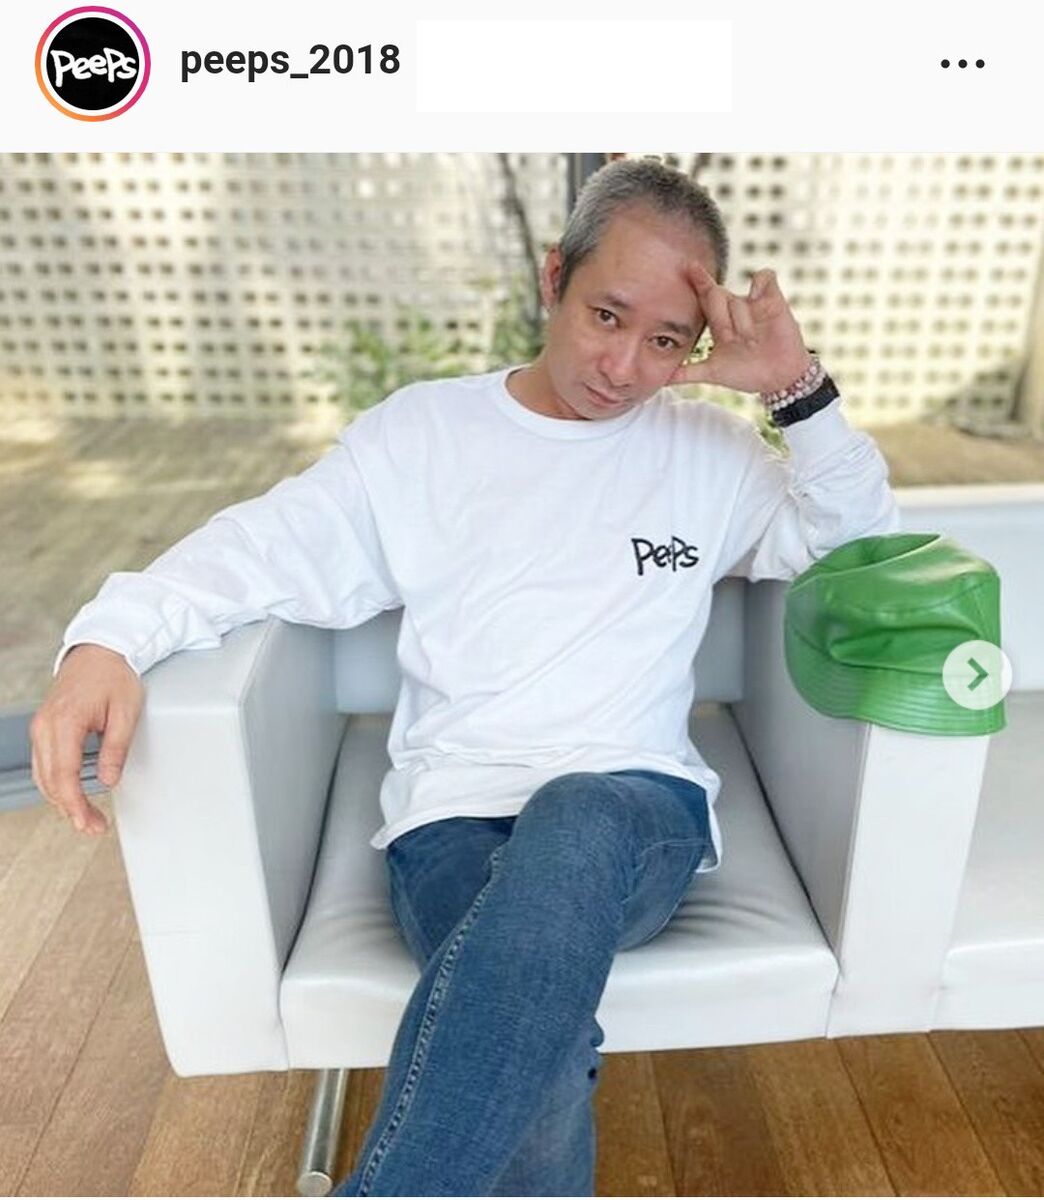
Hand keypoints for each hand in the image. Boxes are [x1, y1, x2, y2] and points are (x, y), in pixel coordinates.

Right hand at [29, 644, 143, 835]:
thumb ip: (115, 748)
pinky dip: (56, 782)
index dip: (76, 806)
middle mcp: (45, 726)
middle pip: (49, 781)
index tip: (89, 824)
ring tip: (87, 816)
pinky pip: (44, 763)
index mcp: (65, 722)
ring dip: (62, 799)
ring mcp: (41, 726)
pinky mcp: (44, 726)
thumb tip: (108, 780)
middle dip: (70, 809)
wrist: (100, 648)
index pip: (64, 777)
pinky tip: (74, 793)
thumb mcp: (126, 712)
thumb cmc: (115, 675)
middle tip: (94, 827)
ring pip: (43, 775)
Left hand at [668, 261, 812, 394]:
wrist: (777, 379)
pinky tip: (758, 298)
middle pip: (716, 296)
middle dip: (721, 320)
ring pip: (737, 299)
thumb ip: (687, 373)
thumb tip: (661, 380)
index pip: (704, 296)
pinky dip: (761, 283)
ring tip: (750, 340)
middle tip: (730, 340)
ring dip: (742, 322)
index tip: (687, 267)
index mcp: (719, 321)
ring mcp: (754, 303)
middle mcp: (734, 308)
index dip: (697, 282)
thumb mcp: (713, 373)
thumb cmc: (746, 373)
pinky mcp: (775, 300)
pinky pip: (765, 277)